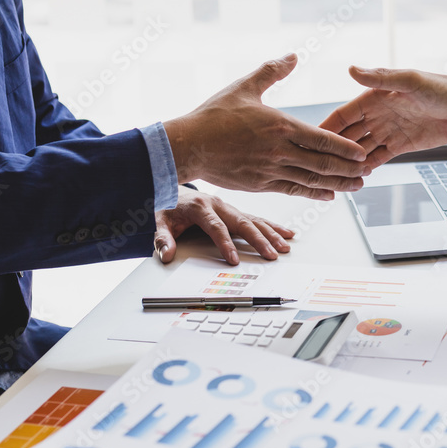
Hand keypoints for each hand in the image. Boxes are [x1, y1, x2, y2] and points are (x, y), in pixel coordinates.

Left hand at [155, 188, 293, 265]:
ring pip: (254, 220)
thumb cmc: (168, 206)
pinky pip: (257, 218)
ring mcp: (229, 207)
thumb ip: (162, 239)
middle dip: (258, 240)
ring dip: (271, 234)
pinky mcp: (235, 211)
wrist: (171, 187)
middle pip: (242, 223)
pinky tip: (287, 233)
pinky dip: (272, 226)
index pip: (216, 227)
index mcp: (200, 207)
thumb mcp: (159, 221)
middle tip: (271, 255)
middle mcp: (218, 205)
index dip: (225, 243)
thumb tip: (166, 255)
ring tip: (284, 247)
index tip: (233, 260)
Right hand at [164, 54, 367, 200]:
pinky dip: (313, 193)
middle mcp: (279, 151)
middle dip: (348, 170)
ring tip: (356, 186)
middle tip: (368, 173)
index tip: (363, 153)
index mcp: (280, 126)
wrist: (189, 146)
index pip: (321, 139)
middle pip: (322, 164)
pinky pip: (294, 190)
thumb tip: (293, 55)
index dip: (345, 148)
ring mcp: (270, 170)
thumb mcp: (244, 87)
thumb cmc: (213, 115)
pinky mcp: (261, 184)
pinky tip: (328, 195)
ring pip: (311, 180)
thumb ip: (272, 71)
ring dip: (336, 184)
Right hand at [320, 66, 446, 170]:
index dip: (326, 127)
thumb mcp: (410, 81)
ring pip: (360, 150)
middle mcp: (376, 115)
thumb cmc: (441, 87)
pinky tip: (355, 177)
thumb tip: (352, 69)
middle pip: (347, 136)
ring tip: (333, 176)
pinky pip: (378, 159)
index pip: (342, 115)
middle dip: (333, 150)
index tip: (309, 140)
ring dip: (348, 162)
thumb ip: (380, 78)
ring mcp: (387, 132)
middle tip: (317, 165)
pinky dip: (366, 168)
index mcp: (373, 98)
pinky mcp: (400, 146)